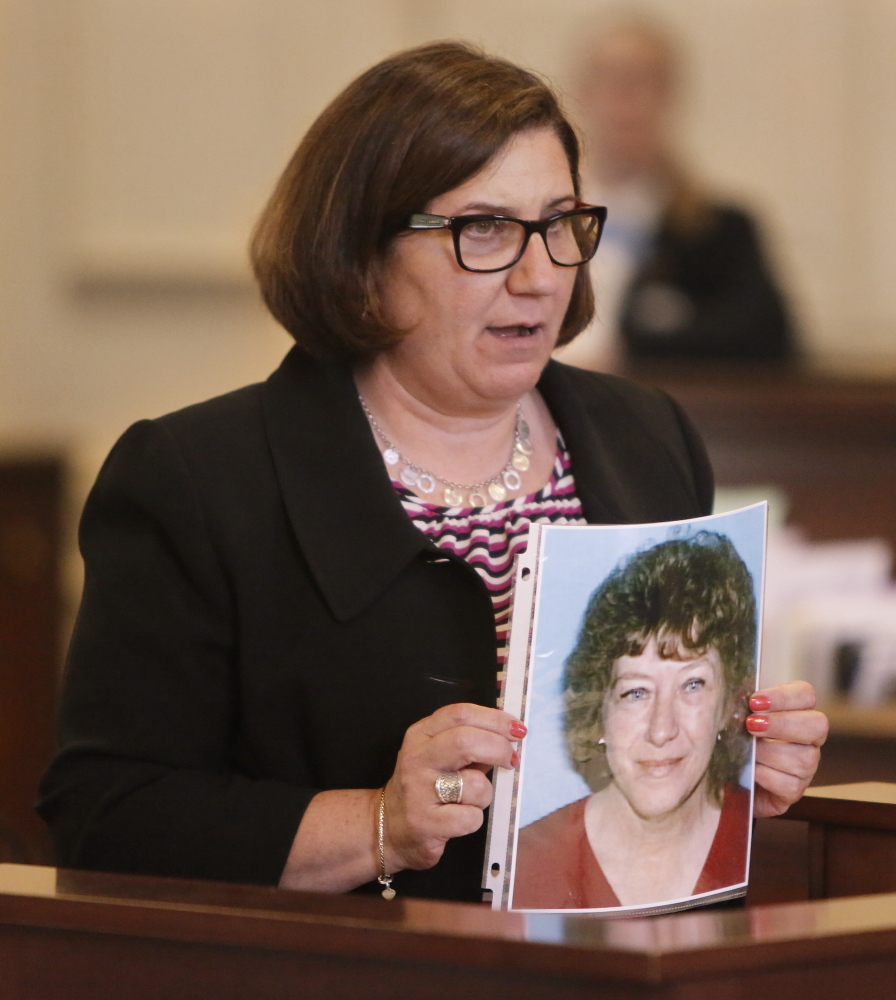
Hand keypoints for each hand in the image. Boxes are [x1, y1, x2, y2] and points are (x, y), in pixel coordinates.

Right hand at [384, 703, 524, 871]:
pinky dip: (475, 819)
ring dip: (486, 793)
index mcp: (421, 735)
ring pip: (475, 784)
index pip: (460, 714)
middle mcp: (417, 759)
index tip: (516, 729)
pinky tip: (459, 819)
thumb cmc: (425, 787)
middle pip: (466, 741)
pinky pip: (471, 817)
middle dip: (499, 748)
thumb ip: (470, 743)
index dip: (494, 719)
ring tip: (471, 800)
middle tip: (511, 759)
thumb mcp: (439, 755)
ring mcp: (418, 791)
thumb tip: (508, 735)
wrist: (388, 828)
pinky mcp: (425, 823)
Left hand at [746, 680, 827, 817]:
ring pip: (804, 757)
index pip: (805, 694)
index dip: (783, 696)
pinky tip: (751, 771)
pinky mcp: (795, 791)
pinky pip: (791, 784)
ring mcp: (806, 767)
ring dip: (769, 752)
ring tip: (747, 752)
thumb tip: (734, 701)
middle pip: (818, 724)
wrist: (730, 780)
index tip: (754, 702)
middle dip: (782, 724)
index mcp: (796, 713)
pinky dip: (767, 776)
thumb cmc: (737, 743)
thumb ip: (741, 708)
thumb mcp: (738, 721)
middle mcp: (808, 739)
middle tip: (751, 725)